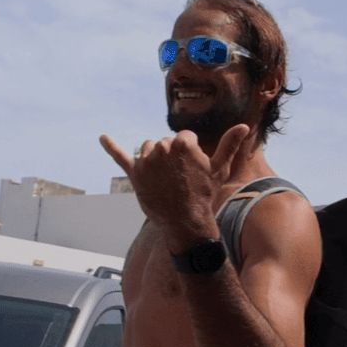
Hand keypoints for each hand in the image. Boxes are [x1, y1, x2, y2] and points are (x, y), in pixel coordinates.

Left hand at [100, 125, 252, 241]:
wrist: (186, 221)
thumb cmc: (204, 194)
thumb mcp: (219, 169)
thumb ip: (229, 145)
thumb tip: (244, 126)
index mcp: (182, 144)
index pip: (184, 138)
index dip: (190, 154)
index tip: (193, 170)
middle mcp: (162, 149)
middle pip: (165, 143)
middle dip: (172, 157)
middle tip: (180, 178)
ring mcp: (146, 161)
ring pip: (148, 148)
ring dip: (154, 158)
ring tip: (164, 178)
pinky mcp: (135, 174)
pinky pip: (120, 157)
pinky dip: (111, 147)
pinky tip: (102, 138)